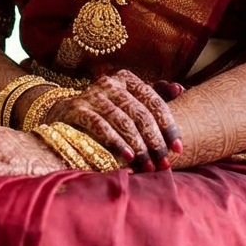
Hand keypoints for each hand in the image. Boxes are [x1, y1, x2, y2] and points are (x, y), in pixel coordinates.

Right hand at [45, 70, 183, 171]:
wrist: (65, 116)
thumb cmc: (106, 112)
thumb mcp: (129, 101)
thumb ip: (154, 95)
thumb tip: (180, 88)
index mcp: (126, 79)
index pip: (154, 100)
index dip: (169, 125)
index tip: (179, 148)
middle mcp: (109, 83)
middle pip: (139, 113)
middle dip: (155, 141)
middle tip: (164, 163)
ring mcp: (92, 94)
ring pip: (122, 121)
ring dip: (139, 147)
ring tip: (149, 166)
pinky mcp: (77, 108)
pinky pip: (100, 126)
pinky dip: (116, 143)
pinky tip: (128, 158)